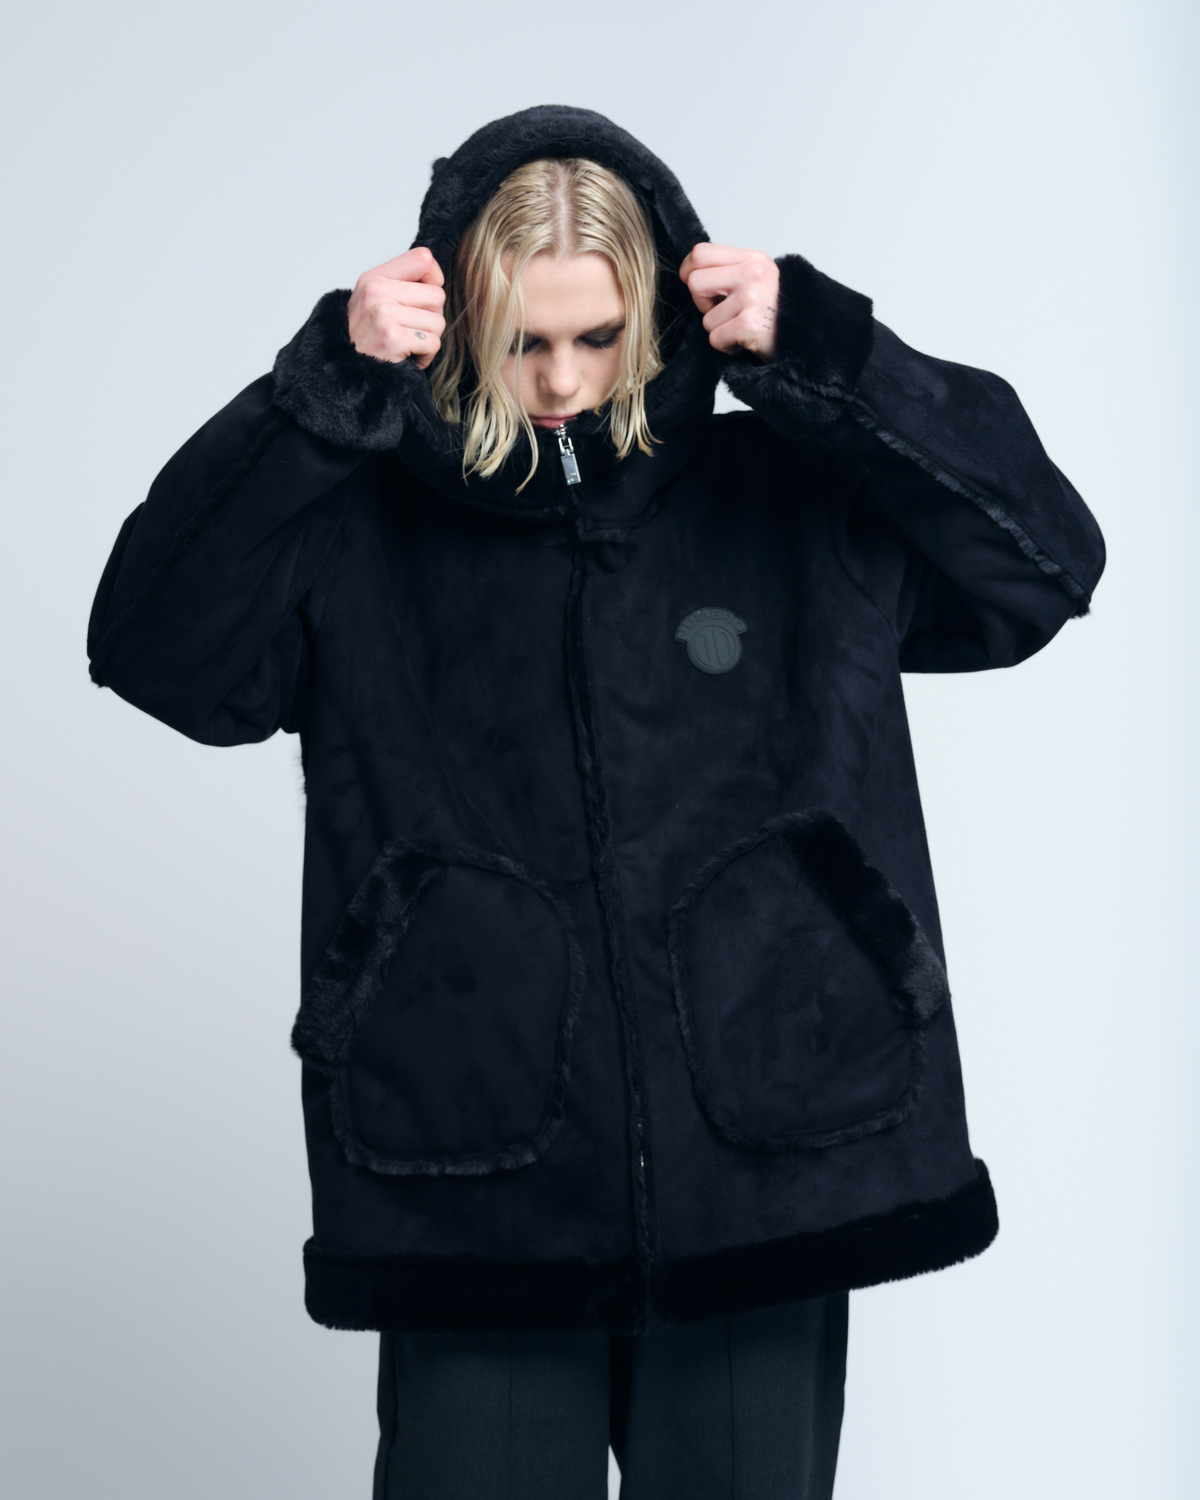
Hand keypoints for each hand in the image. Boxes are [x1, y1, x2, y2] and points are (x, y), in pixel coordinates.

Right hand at [347, 247, 445, 368]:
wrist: (344, 370)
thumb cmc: (365, 338)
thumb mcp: (373, 301)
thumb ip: (400, 285)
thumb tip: (436, 277)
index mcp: (374, 278)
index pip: (423, 258)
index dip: (434, 278)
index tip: (424, 298)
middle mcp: (376, 292)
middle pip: (437, 296)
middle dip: (432, 318)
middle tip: (411, 330)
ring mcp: (383, 314)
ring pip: (438, 322)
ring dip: (429, 339)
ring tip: (407, 345)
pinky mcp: (392, 338)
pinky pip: (433, 343)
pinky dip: (426, 356)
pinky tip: (407, 357)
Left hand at [679, 243, 778, 361]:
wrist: (807, 339)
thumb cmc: (777, 314)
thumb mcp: (759, 280)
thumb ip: (731, 271)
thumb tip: (692, 272)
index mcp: (753, 259)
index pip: (701, 253)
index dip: (688, 270)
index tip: (692, 283)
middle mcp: (753, 274)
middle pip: (695, 283)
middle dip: (702, 304)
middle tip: (725, 312)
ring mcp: (751, 298)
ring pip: (706, 319)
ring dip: (720, 330)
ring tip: (743, 328)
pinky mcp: (748, 324)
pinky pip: (715, 339)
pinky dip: (727, 346)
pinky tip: (746, 341)